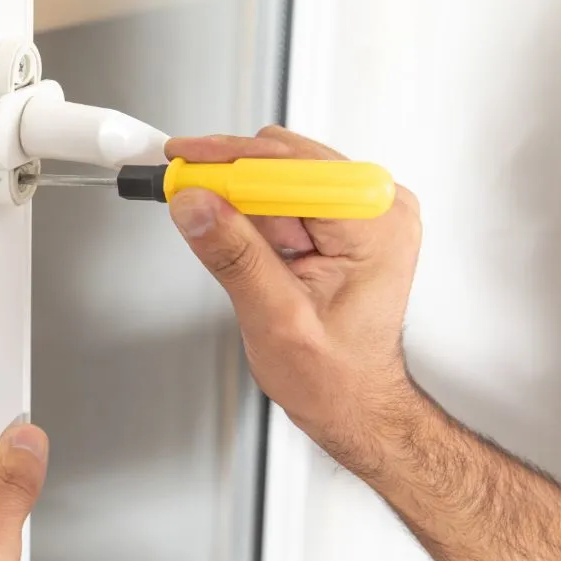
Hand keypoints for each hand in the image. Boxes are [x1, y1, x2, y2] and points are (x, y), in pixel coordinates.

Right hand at [165, 126, 422, 472]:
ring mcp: (365, 207)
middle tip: (191, 207)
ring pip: (283, 171)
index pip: (292, 168)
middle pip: (287, 160)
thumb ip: (234, 255)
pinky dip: (259, 211)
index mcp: (374, 226)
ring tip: (253, 262)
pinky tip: (259, 249)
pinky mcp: (348, 215)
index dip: (229, 164)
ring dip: (248, 205)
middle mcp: (378, 206)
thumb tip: (196, 203)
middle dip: (233, 186)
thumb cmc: (333, 375)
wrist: (354, 399)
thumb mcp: (274, 318)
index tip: (182, 166)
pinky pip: (290, 189)